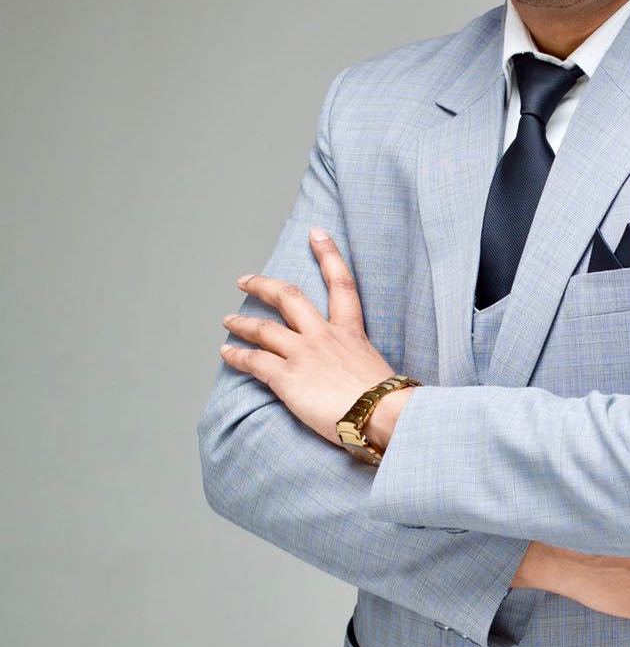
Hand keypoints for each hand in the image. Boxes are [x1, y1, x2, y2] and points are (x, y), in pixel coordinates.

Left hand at [219, 227, 404, 447]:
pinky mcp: (287, 377)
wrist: (380, 413)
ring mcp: (304, 353)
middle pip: (290, 297)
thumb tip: (358, 373)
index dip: (328, 254)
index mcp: (350, 330)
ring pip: (265, 328)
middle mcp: (324, 335)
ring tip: (229, 320)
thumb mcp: (375, 367)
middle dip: (264, 285)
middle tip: (246, 279)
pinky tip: (227, 353)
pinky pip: (255, 361)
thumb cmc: (385, 400)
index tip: (316, 233)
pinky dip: (237, 356)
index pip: (341, 282)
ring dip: (243, 322)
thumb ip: (358, 361)